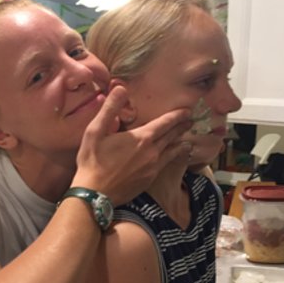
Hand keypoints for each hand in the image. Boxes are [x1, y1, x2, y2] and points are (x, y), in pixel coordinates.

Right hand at [73, 86, 192, 205]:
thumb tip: (120, 88)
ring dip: (180, 144)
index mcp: (141, 138)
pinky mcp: (148, 180)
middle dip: (181, 128)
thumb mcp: (95, 131)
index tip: (187, 110)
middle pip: (172, 137)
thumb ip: (110, 108)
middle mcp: (151, 152)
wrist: (95, 194)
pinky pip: (165, 165)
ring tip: (187, 140)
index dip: (177, 116)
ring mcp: (152, 168)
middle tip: (191, 121)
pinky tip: (172, 157)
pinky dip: (173, 158)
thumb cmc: (92, 161)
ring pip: (171, 152)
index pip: (165, 123)